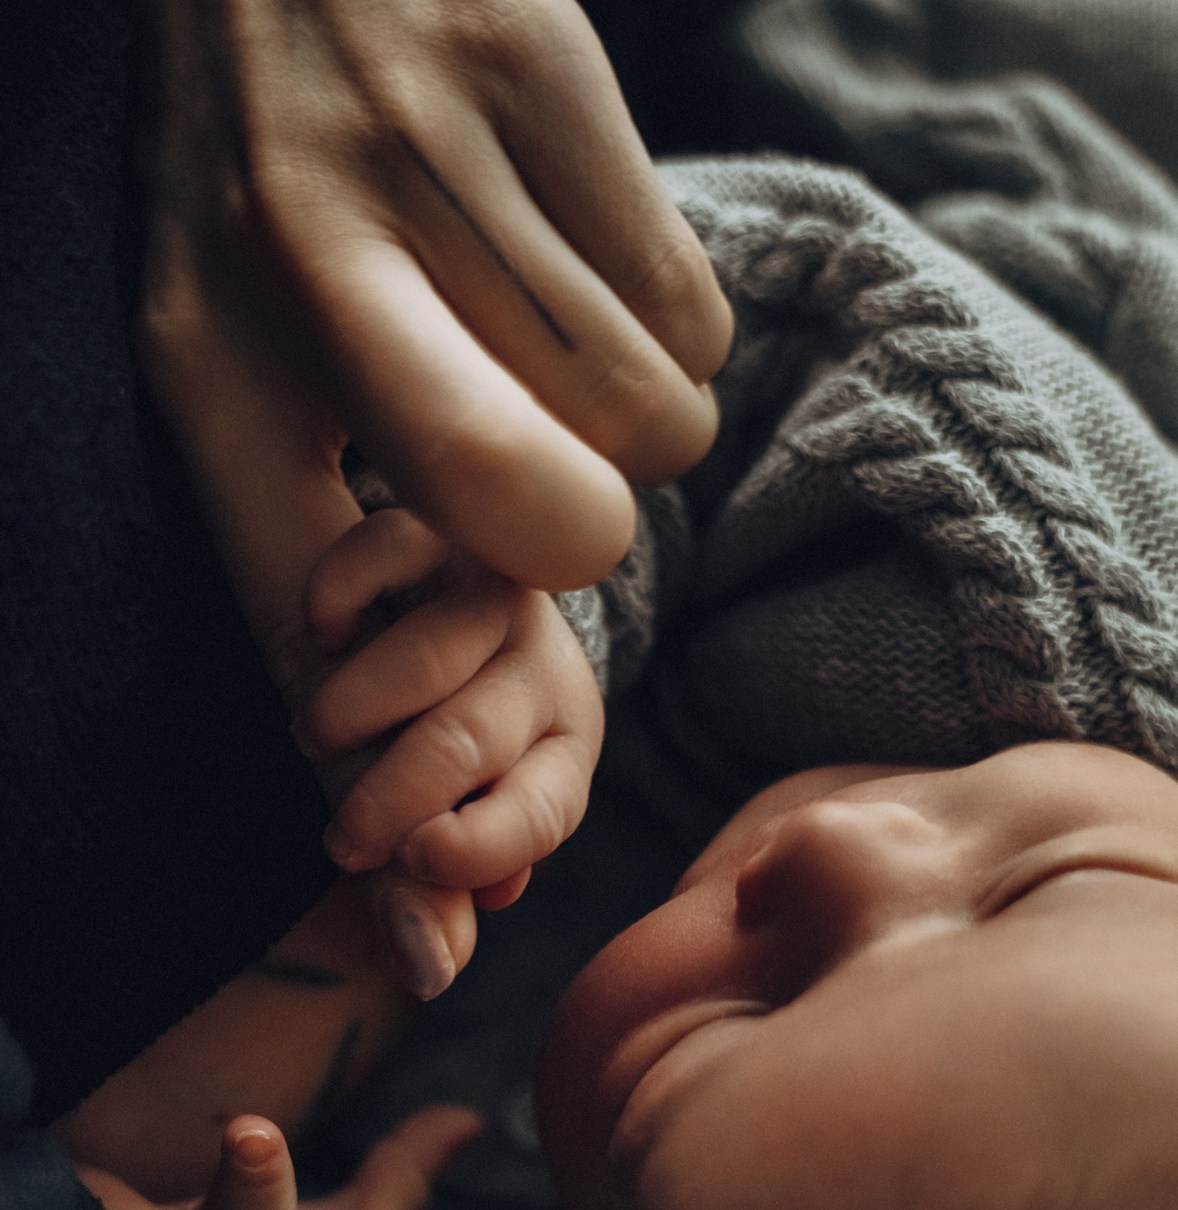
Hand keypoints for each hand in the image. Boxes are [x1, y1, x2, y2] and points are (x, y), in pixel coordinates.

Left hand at [136, 0, 731, 631]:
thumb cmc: (236, 203)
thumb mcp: (211, 380)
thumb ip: (278, 548)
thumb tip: (338, 730)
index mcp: (270, 306)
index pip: (490, 470)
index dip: (553, 544)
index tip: (528, 534)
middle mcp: (369, 201)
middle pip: (617, 449)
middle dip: (599, 489)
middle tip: (525, 433)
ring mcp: (471, 116)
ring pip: (672, 388)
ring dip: (636, 418)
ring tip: (544, 354)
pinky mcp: (561, 60)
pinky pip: (694, 297)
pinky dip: (666, 333)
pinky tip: (582, 286)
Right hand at [294, 507, 603, 994]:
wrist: (452, 618)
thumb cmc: (443, 746)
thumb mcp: (447, 823)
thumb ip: (431, 894)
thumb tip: (432, 973)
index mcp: (561, 755)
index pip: (540, 812)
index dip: (477, 850)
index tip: (410, 863)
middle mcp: (541, 673)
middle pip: (469, 739)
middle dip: (392, 799)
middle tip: (340, 841)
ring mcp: (494, 594)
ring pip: (429, 651)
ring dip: (355, 707)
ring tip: (317, 738)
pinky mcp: (441, 531)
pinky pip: (390, 548)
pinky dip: (343, 593)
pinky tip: (326, 631)